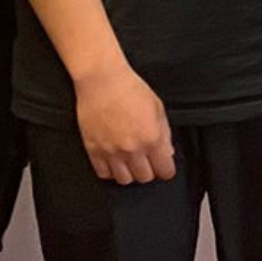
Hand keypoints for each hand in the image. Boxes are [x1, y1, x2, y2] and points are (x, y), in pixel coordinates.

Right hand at [75, 62, 176, 184]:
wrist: (102, 81)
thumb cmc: (131, 89)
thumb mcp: (158, 109)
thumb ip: (165, 134)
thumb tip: (168, 154)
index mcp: (152, 138)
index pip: (165, 171)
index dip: (165, 169)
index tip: (163, 165)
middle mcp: (132, 149)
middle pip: (145, 178)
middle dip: (148, 171)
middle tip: (146, 160)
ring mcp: (111, 151)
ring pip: (124, 180)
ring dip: (129, 173)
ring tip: (129, 161)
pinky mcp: (93, 150)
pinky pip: (104, 174)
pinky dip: (110, 171)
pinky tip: (113, 160)